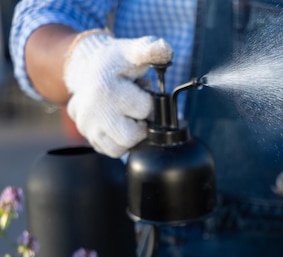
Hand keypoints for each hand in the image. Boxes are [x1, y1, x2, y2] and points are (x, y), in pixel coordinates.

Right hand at [64, 31, 172, 157]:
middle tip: (136, 109)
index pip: (145, 109)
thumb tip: (166, 49)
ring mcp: (87, 126)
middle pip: (132, 136)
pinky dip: (117, 141)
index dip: (149, 102)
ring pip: (119, 149)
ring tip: (126, 117)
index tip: (142, 91)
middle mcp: (92, 111)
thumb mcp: (131, 50)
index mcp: (106, 89)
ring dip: (129, 136)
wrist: (85, 69)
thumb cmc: (114, 62)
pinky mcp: (86, 135)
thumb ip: (150, 49)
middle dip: (140, 125)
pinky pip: (109, 150)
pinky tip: (117, 123)